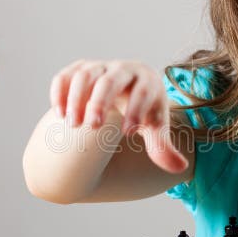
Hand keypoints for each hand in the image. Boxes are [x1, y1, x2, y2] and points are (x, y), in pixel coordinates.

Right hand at [48, 59, 188, 172]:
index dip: (136, 110)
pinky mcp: (79, 71)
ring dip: (76, 97)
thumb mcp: (155, 128)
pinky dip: (59, 91)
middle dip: (100, 101)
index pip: (143, 91)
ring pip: (85, 75)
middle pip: (111, 80)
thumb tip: (179, 168)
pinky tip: (58, 114)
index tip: (128, 133)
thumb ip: (163, 147)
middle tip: (92, 126)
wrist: (128, 93)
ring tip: (72, 124)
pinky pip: (66, 75)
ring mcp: (99, 68)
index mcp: (147, 80)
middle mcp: (123, 70)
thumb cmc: (145, 112)